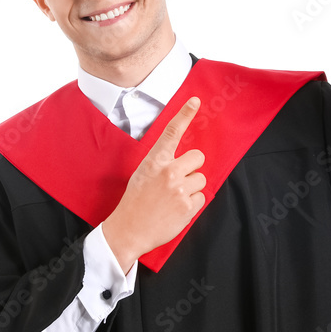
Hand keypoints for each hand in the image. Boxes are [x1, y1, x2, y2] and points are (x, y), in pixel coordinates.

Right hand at [102, 98, 206, 271]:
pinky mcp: (188, 207)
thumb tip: (184, 160)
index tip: (195, 101)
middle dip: (192, 168)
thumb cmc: (135, 201)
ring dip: (192, 188)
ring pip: (201, 179)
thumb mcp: (143, 174)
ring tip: (173, 198)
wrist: (129, 230)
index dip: (184, 115)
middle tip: (178, 180)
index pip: (171, 133)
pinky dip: (192, 204)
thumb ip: (162, 164)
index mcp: (155, 161)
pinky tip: (176, 209)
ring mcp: (179, 189)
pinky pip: (202, 198)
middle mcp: (169, 172)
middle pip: (198, 158)